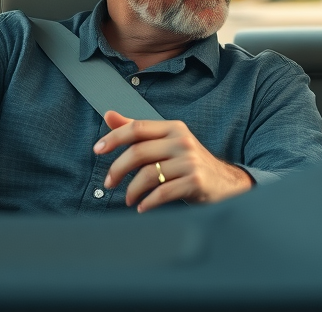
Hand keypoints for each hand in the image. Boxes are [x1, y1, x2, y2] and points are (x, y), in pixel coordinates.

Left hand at [93, 111, 252, 212]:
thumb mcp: (166, 143)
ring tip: (129, 199)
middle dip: (117, 170)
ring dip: (131, 191)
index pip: (137, 128)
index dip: (114, 137)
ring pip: (148, 174)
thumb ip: (138, 131)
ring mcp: (190, 161)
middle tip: (109, 183)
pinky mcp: (195, 181)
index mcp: (174, 128)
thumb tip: (109, 115)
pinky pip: (163, 192)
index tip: (97, 150)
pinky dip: (148, 202)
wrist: (224, 183)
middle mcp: (182, 141)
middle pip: (138, 152)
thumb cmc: (189, 163)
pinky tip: (142, 207)